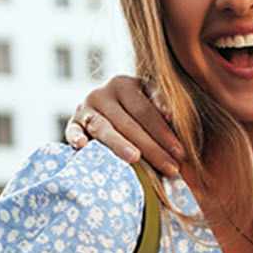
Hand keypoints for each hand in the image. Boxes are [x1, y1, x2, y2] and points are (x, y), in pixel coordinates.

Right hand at [64, 76, 185, 177]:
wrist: (102, 105)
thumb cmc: (133, 106)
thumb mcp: (148, 96)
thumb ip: (160, 102)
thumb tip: (170, 115)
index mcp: (123, 84)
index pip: (146, 111)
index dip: (164, 133)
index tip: (180, 154)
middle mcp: (102, 94)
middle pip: (128, 124)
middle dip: (151, 148)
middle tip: (170, 168)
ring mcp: (84, 109)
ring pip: (103, 129)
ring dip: (119, 144)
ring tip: (135, 159)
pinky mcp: (72, 123)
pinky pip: (72, 131)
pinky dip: (76, 137)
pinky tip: (82, 146)